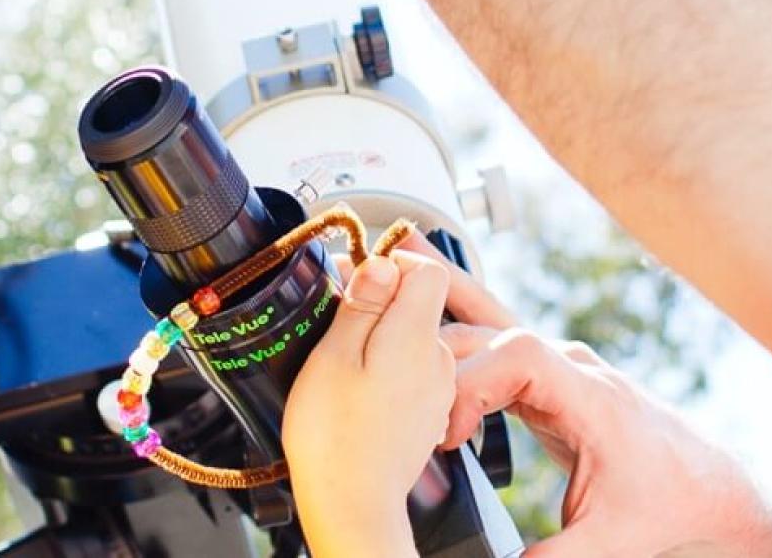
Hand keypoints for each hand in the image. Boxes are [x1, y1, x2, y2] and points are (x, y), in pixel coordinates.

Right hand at [282, 251, 453, 557]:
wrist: (353, 508)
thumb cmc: (334, 436)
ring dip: (383, 335)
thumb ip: (363, 303)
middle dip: (381, 300)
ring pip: (415, 336)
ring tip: (344, 360)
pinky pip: (414, 368)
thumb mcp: (334, 354)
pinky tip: (360, 388)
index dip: (393, 264)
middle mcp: (438, 358)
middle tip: (336, 318)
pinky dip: (390, 366)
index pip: (429, 270)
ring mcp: (438, 387)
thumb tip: (383, 262)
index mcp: (417, 335)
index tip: (357, 280)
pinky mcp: (430, 411)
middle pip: (420, 302)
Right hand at [396, 233, 771, 557]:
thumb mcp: (616, 540)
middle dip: (440, 338)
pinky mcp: (548, 377)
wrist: (714, 489)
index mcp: (587, 391)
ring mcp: (558, 365)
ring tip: (390, 262)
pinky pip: (495, 338)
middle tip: (384, 354)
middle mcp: (569, 365)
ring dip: (444, 301)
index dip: (472, 385)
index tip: (446, 433)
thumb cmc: (674, 504)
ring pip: (492, 318)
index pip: (517, 357)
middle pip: (494, 328)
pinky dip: (458, 319)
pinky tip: (426, 299)